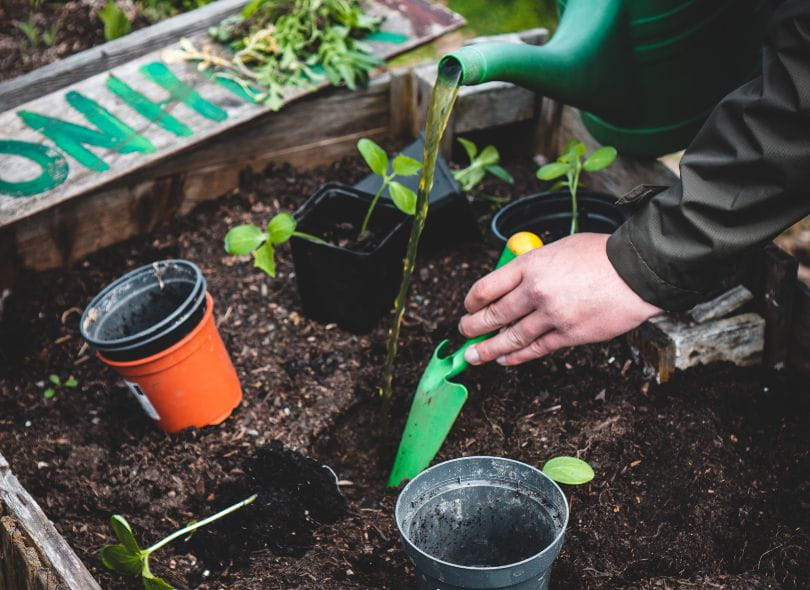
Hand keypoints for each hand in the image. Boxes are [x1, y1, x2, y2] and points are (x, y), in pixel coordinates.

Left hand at [459, 233, 662, 365]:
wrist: (638, 272)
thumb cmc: (601, 256)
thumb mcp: (558, 248)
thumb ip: (534, 266)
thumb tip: (513, 283)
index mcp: (531, 265)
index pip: (487, 286)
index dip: (472, 301)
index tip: (468, 307)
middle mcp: (536, 291)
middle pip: (494, 315)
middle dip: (473, 327)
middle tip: (464, 333)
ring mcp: (552, 315)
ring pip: (511, 337)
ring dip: (488, 349)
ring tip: (473, 356)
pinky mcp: (569, 334)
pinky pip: (536, 349)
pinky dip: (517, 356)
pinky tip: (505, 359)